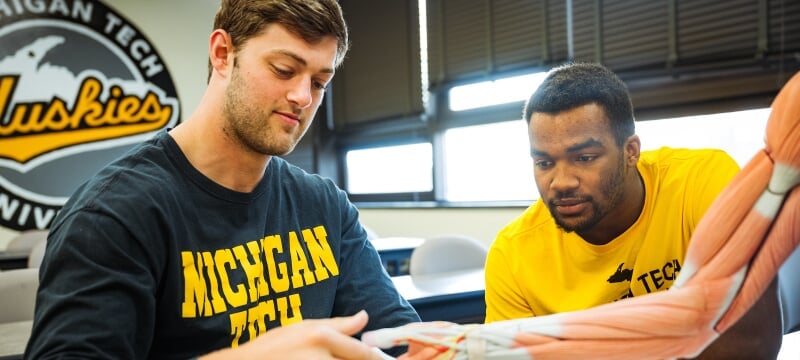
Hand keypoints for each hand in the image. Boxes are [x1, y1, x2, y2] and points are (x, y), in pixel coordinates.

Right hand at [200, 310, 384, 359]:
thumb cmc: (271, 347)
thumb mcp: (302, 327)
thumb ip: (337, 324)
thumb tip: (364, 317)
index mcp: (322, 338)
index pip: (362, 353)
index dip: (378, 358)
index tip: (385, 359)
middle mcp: (322, 359)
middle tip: (376, 359)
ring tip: (326, 359)